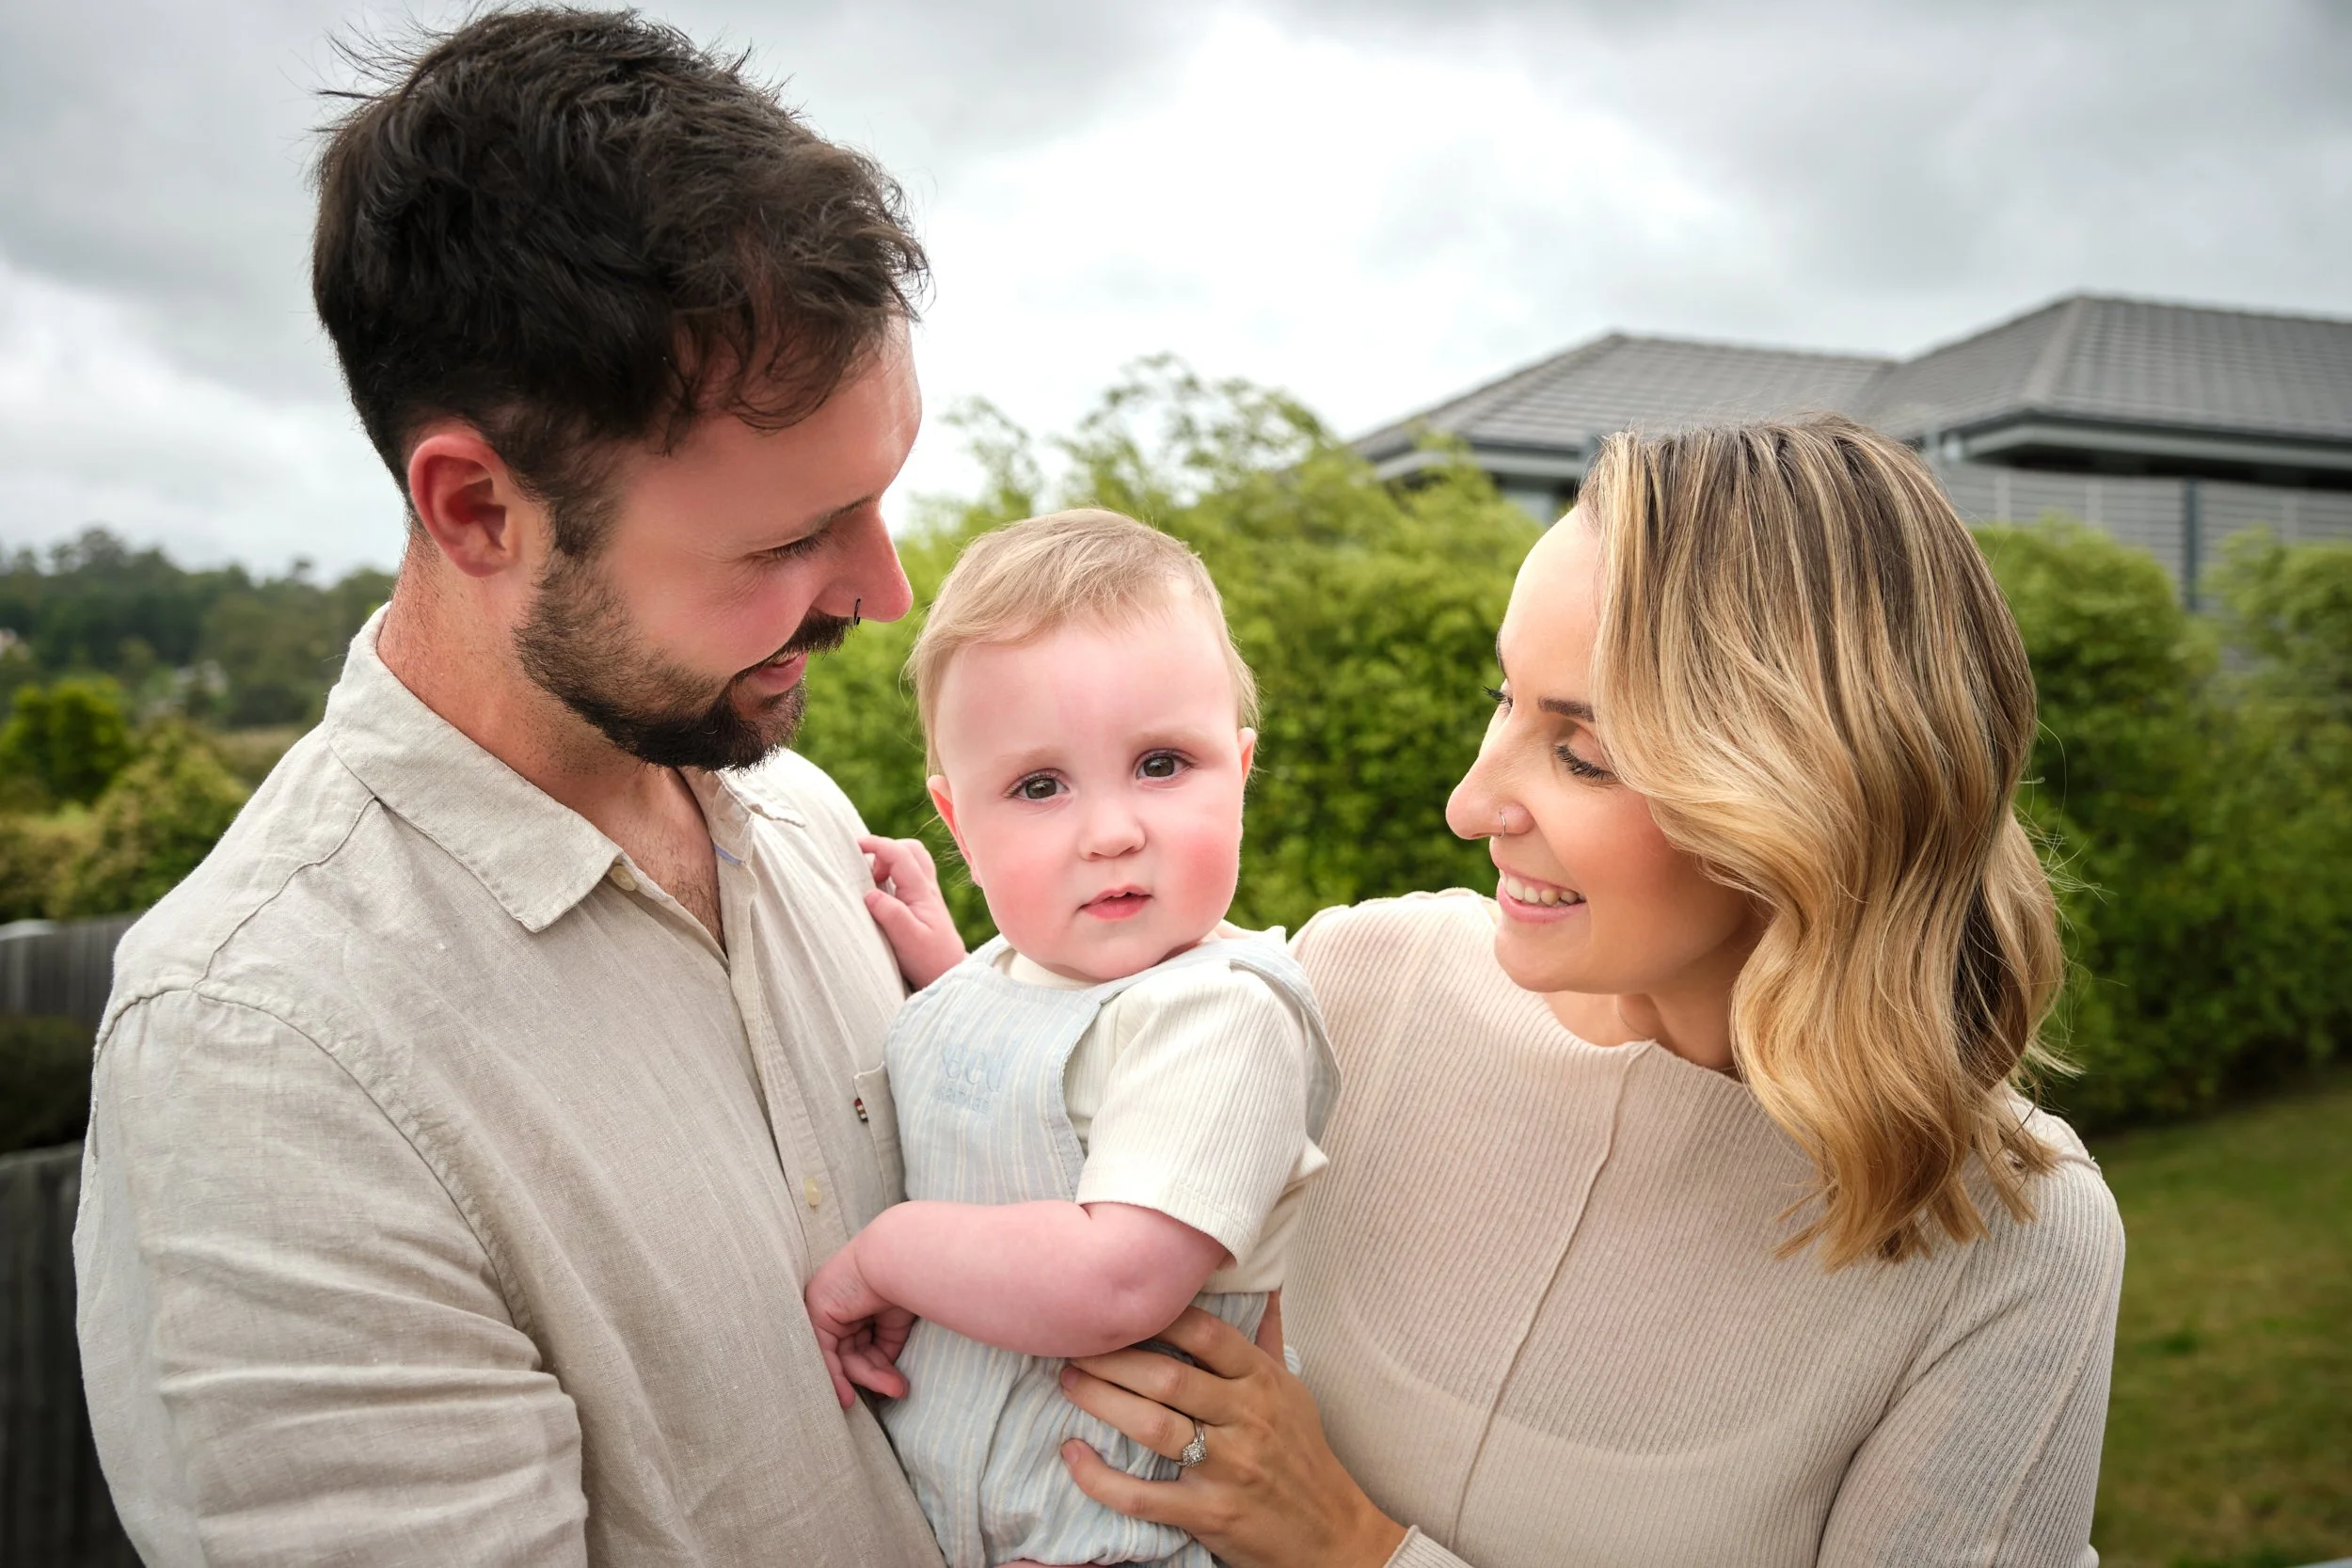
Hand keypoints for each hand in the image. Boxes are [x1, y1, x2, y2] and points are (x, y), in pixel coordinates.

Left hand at [803, 1238, 913, 1408]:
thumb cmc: (910, 1284)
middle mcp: (844, 1303)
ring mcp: (829, 1306)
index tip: (894, 1388)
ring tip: (894, 1388)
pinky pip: (824, 1352)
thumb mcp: (897, 1324)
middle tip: (898, 1390)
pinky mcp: (818, 1311)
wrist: (902, 1259)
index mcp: (864, 1301)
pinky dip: (834, 1377)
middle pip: (855, 1351)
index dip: (877, 1368)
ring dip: (868, 1377)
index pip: (866, 1342)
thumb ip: (887, 1347)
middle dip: (876, 1374)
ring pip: (844, 1355)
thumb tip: (892, 1383)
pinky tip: (847, 1398)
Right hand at [859, 835, 966, 990]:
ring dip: (890, 862)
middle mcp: (927, 888)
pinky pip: (909, 875)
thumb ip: (891, 914)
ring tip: (874, 884)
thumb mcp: (909, 940)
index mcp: (922, 892)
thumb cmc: (929, 960)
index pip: (901, 854)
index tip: (856, 846)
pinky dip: (893, 873)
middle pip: (910, 850)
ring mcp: (926, 893)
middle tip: (868, 873)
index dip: (878, 845)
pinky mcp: (922, 902)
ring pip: (911, 860)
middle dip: (885, 851)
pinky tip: (882, 893)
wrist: (948, 973)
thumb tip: (869, 893)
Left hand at [1055, 1303, 1407, 1567]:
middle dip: (1113, 1357)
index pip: (1207, 1334)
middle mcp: (1246, 1418)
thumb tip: (1265, 1283)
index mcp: (1262, 1382)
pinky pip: (1143, 1496)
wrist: (1332, 1533)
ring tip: (1069, 1381)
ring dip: (1102, 1400)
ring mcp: (1228, 1467)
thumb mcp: (1292, 1391)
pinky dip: (1101, 1478)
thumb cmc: (1304, 1455)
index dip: (1159, 1315)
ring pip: (1153, 1425)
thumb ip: (1268, 1338)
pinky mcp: (1209, 1513)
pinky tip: (1074, 1455)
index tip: (1119, 1304)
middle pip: (1169, 1376)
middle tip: (1074, 1344)